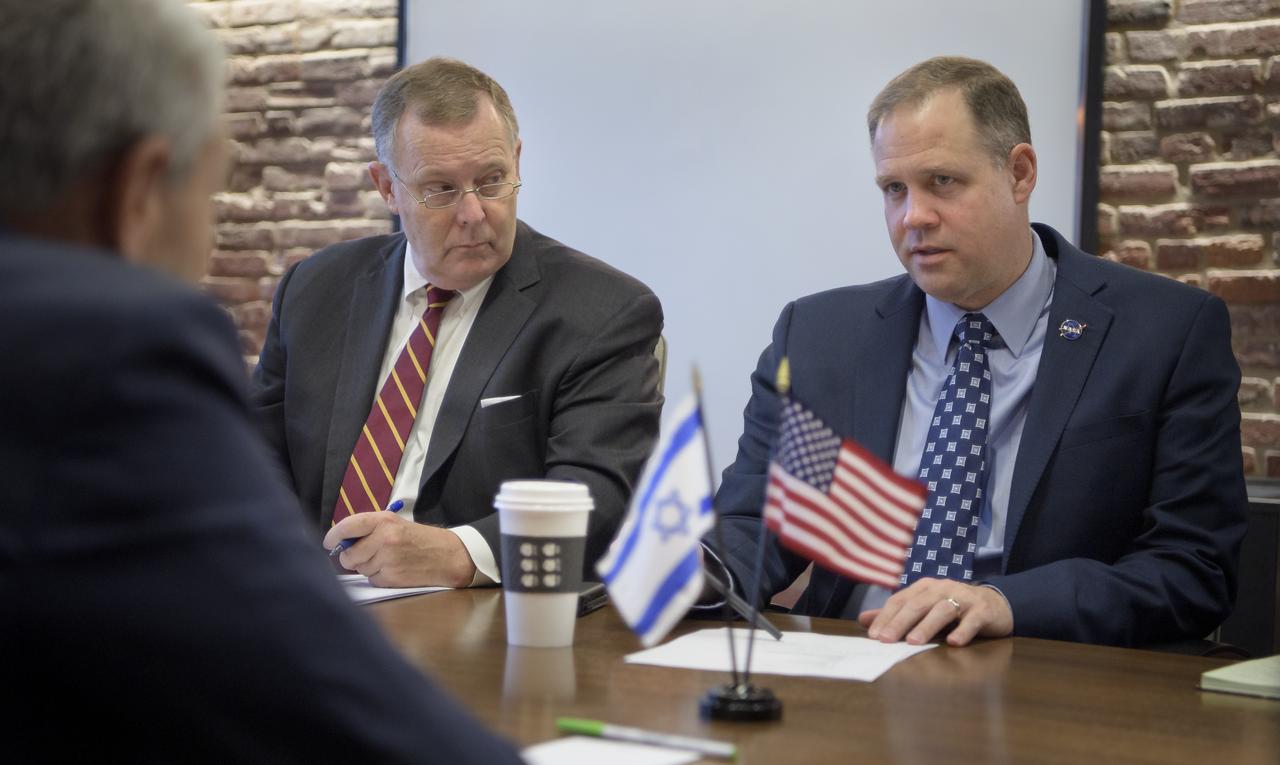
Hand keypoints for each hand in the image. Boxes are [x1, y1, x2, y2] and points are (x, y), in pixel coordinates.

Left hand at [323, 512, 476, 587]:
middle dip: (352, 558)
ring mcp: (388, 559)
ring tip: (388, 560)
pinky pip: (372, 580)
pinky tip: (394, 570)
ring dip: (368, 568)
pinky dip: (379, 578)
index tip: (328, 543)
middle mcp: (384, 539)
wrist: (448, 555)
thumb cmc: (420, 539)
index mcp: (384, 521)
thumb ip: (369, 530)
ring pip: (360, 569)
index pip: (348, 526)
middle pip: (349, 554)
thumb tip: (341, 543)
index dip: (334, 536)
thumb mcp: (396, 524)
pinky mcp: (392, 577)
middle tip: (365, 555)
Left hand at [857, 579, 1012, 646]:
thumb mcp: (924, 609)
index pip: (900, 600)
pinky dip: (963, 630)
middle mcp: (942, 588)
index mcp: (924, 587)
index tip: (874, 636)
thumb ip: (895, 615)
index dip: (886, 617)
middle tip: (886, 640)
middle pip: (918, 604)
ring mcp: (964, 597)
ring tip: (913, 642)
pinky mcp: (983, 610)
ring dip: (927, 626)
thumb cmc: (954, 608)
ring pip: (943, 609)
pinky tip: (954, 642)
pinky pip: (972, 620)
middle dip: (900, 622)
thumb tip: (863, 620)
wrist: (996, 604)